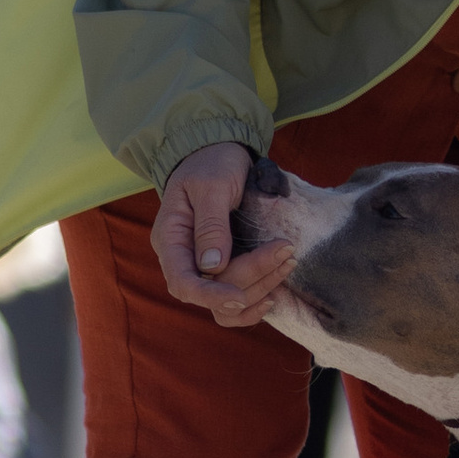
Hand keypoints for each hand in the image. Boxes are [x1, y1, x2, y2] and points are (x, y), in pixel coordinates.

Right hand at [152, 142, 295, 328]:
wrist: (218, 153)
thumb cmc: (212, 163)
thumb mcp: (212, 186)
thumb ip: (211, 225)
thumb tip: (212, 267)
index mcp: (170, 238)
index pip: (182, 283)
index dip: (210, 296)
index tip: (242, 297)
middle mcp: (183, 258)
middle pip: (211, 293)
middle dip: (250, 281)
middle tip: (286, 253)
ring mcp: (202, 266)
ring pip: (225, 303)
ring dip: (259, 291)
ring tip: (288, 263)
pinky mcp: (222, 268)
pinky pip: (234, 298)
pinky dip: (255, 301)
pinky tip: (275, 292)